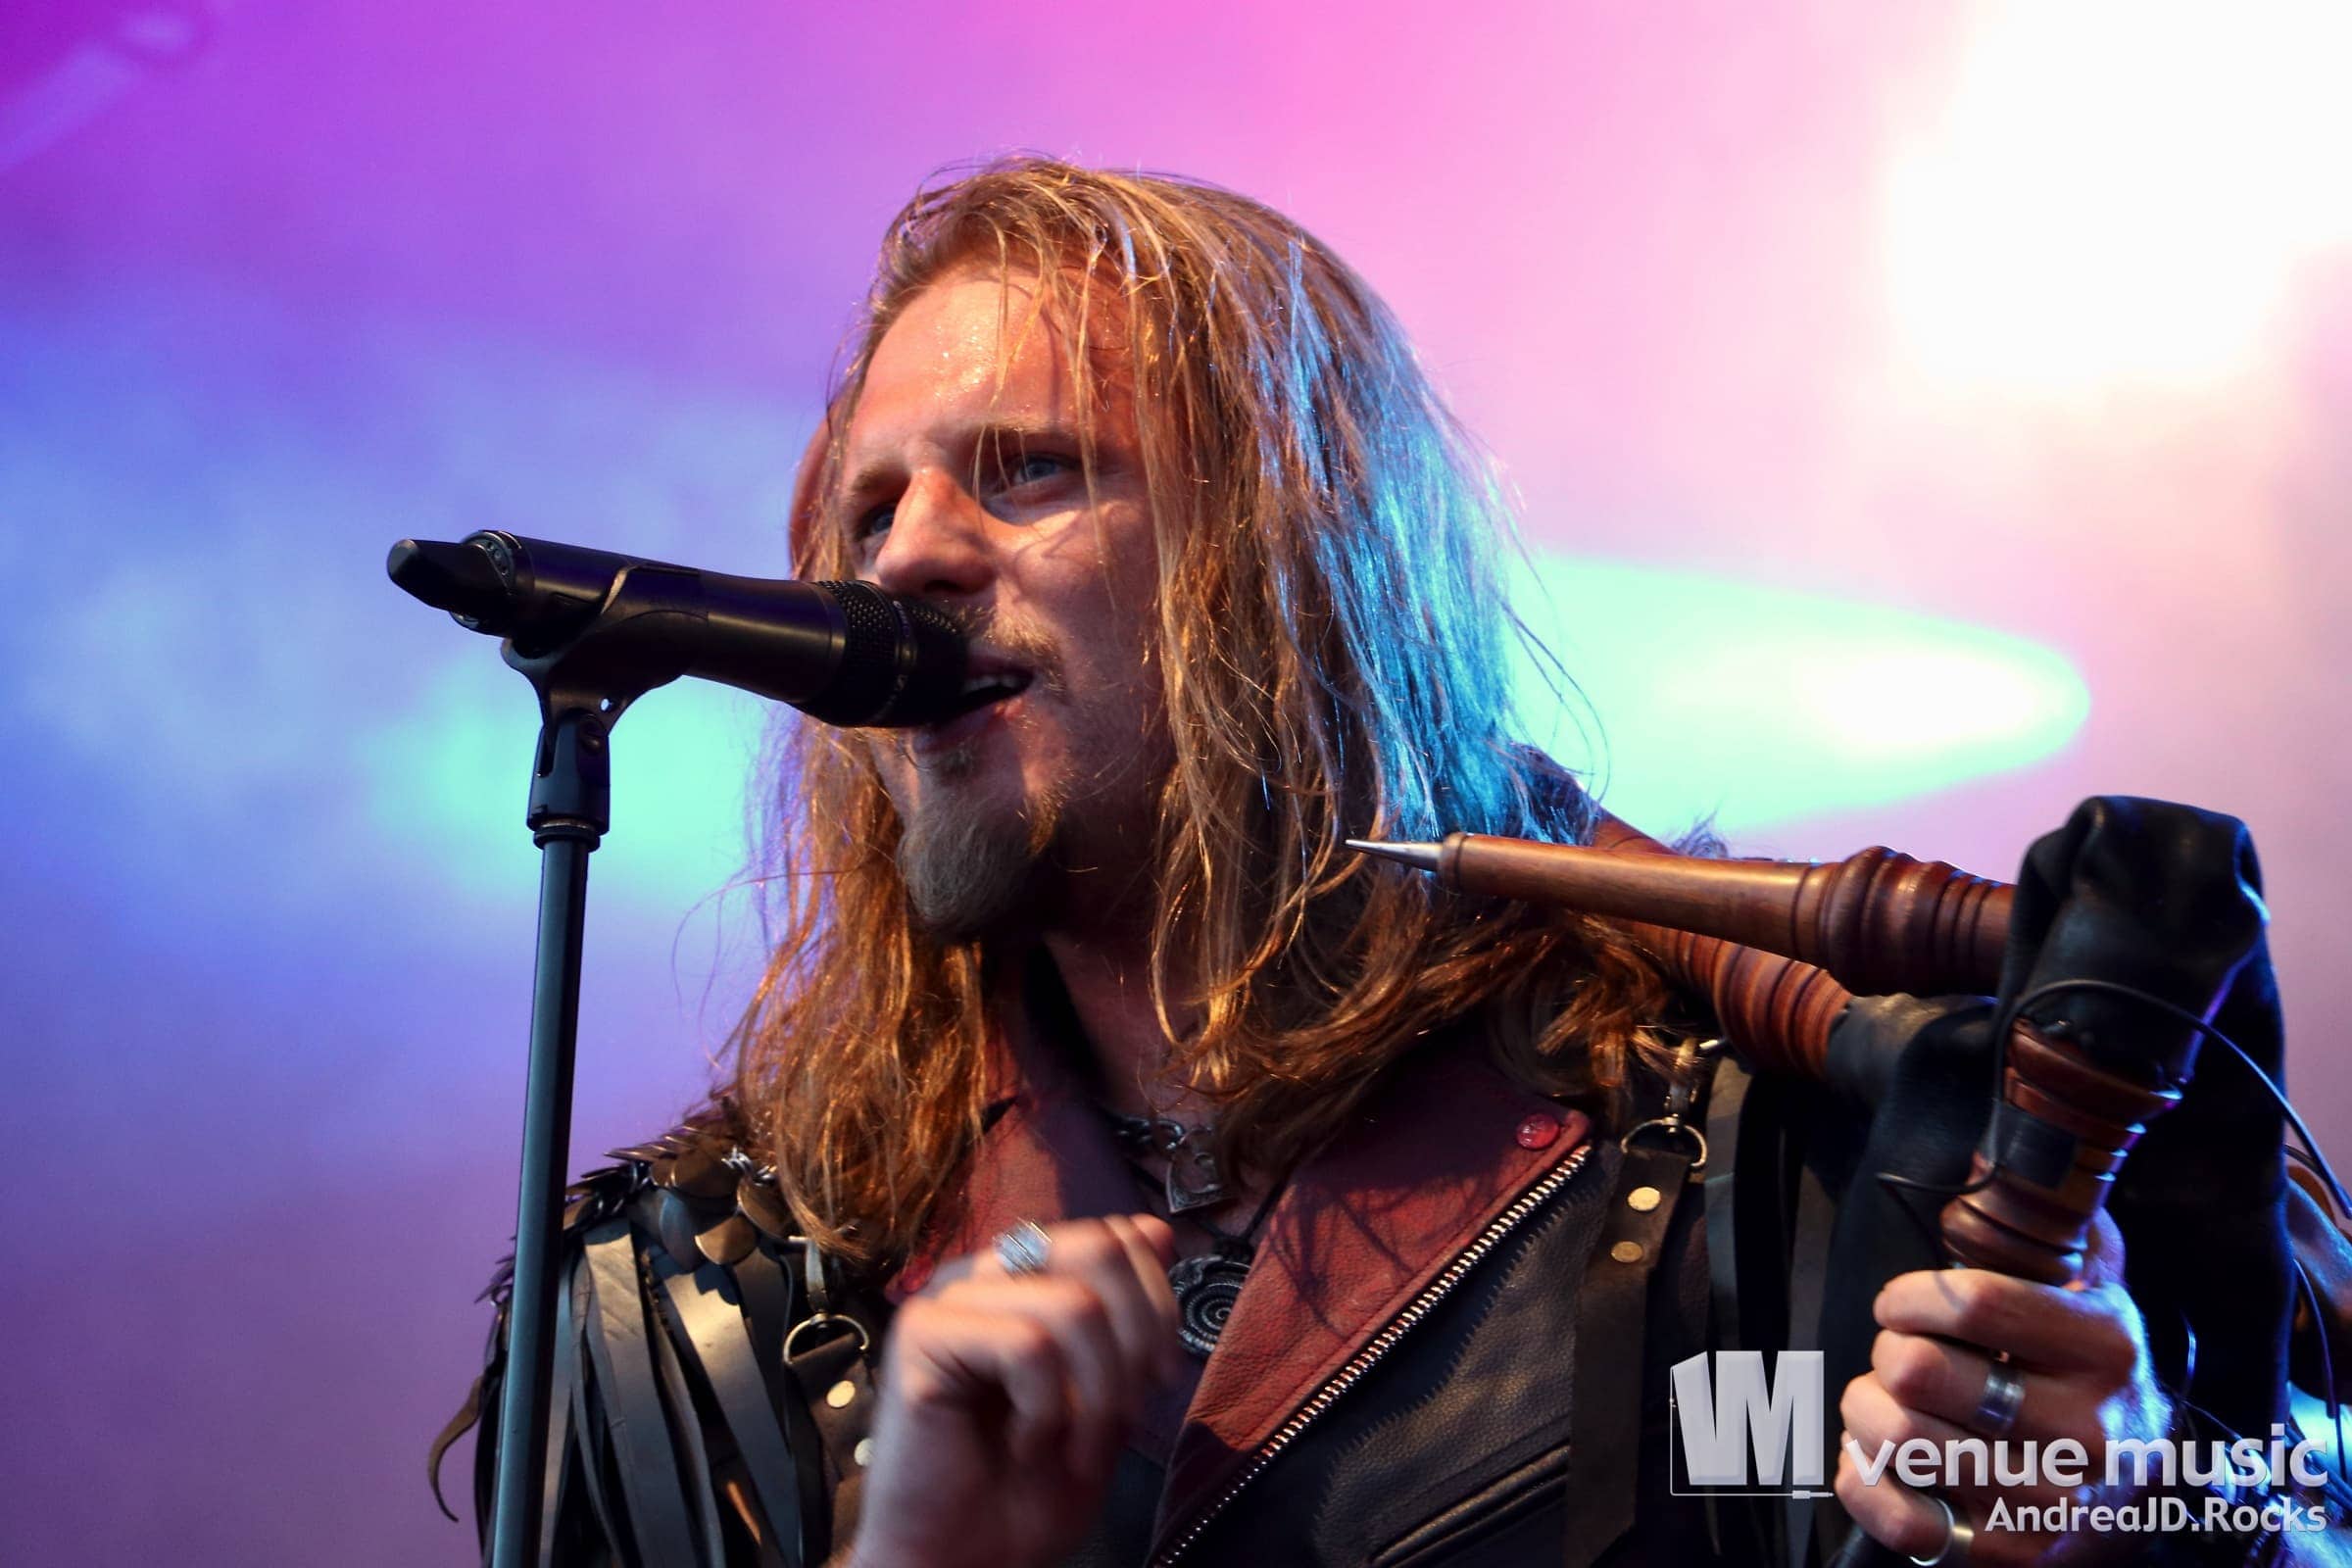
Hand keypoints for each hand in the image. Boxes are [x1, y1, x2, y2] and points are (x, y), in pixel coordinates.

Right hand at [845, 1214, 1183, 1567]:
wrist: (965, 1561)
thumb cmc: (1027, 1489)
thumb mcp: (1108, 1395)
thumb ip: (1128, 1315)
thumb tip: (1158, 1231)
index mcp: (1025, 1277)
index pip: (1116, 1235)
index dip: (1157, 1306)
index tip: (1156, 1380)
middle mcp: (984, 1274)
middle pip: (1100, 1248)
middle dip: (1137, 1342)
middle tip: (1122, 1414)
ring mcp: (948, 1299)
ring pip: (1074, 1304)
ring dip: (1096, 1396)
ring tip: (1073, 1445)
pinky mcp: (920, 1335)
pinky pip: (1027, 1345)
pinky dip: (1047, 1411)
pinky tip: (1025, 1444)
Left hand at [1835, 1213, 2168, 1565]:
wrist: (2153, 1495)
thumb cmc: (2098, 1374)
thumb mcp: (2100, 1286)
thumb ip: (2055, 1219)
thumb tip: (1983, 1156)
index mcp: (2105, 1347)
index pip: (1971, 1302)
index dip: (1909, 1295)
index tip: (1902, 1304)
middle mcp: (2086, 1430)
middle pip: (1919, 1371)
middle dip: (1886, 1353)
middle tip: (1898, 1356)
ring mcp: (2049, 1501)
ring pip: (1900, 1441)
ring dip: (1865, 1412)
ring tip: (1882, 1402)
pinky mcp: (2010, 1554)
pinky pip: (1904, 1524)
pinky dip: (1864, 1484)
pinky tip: (1873, 1459)